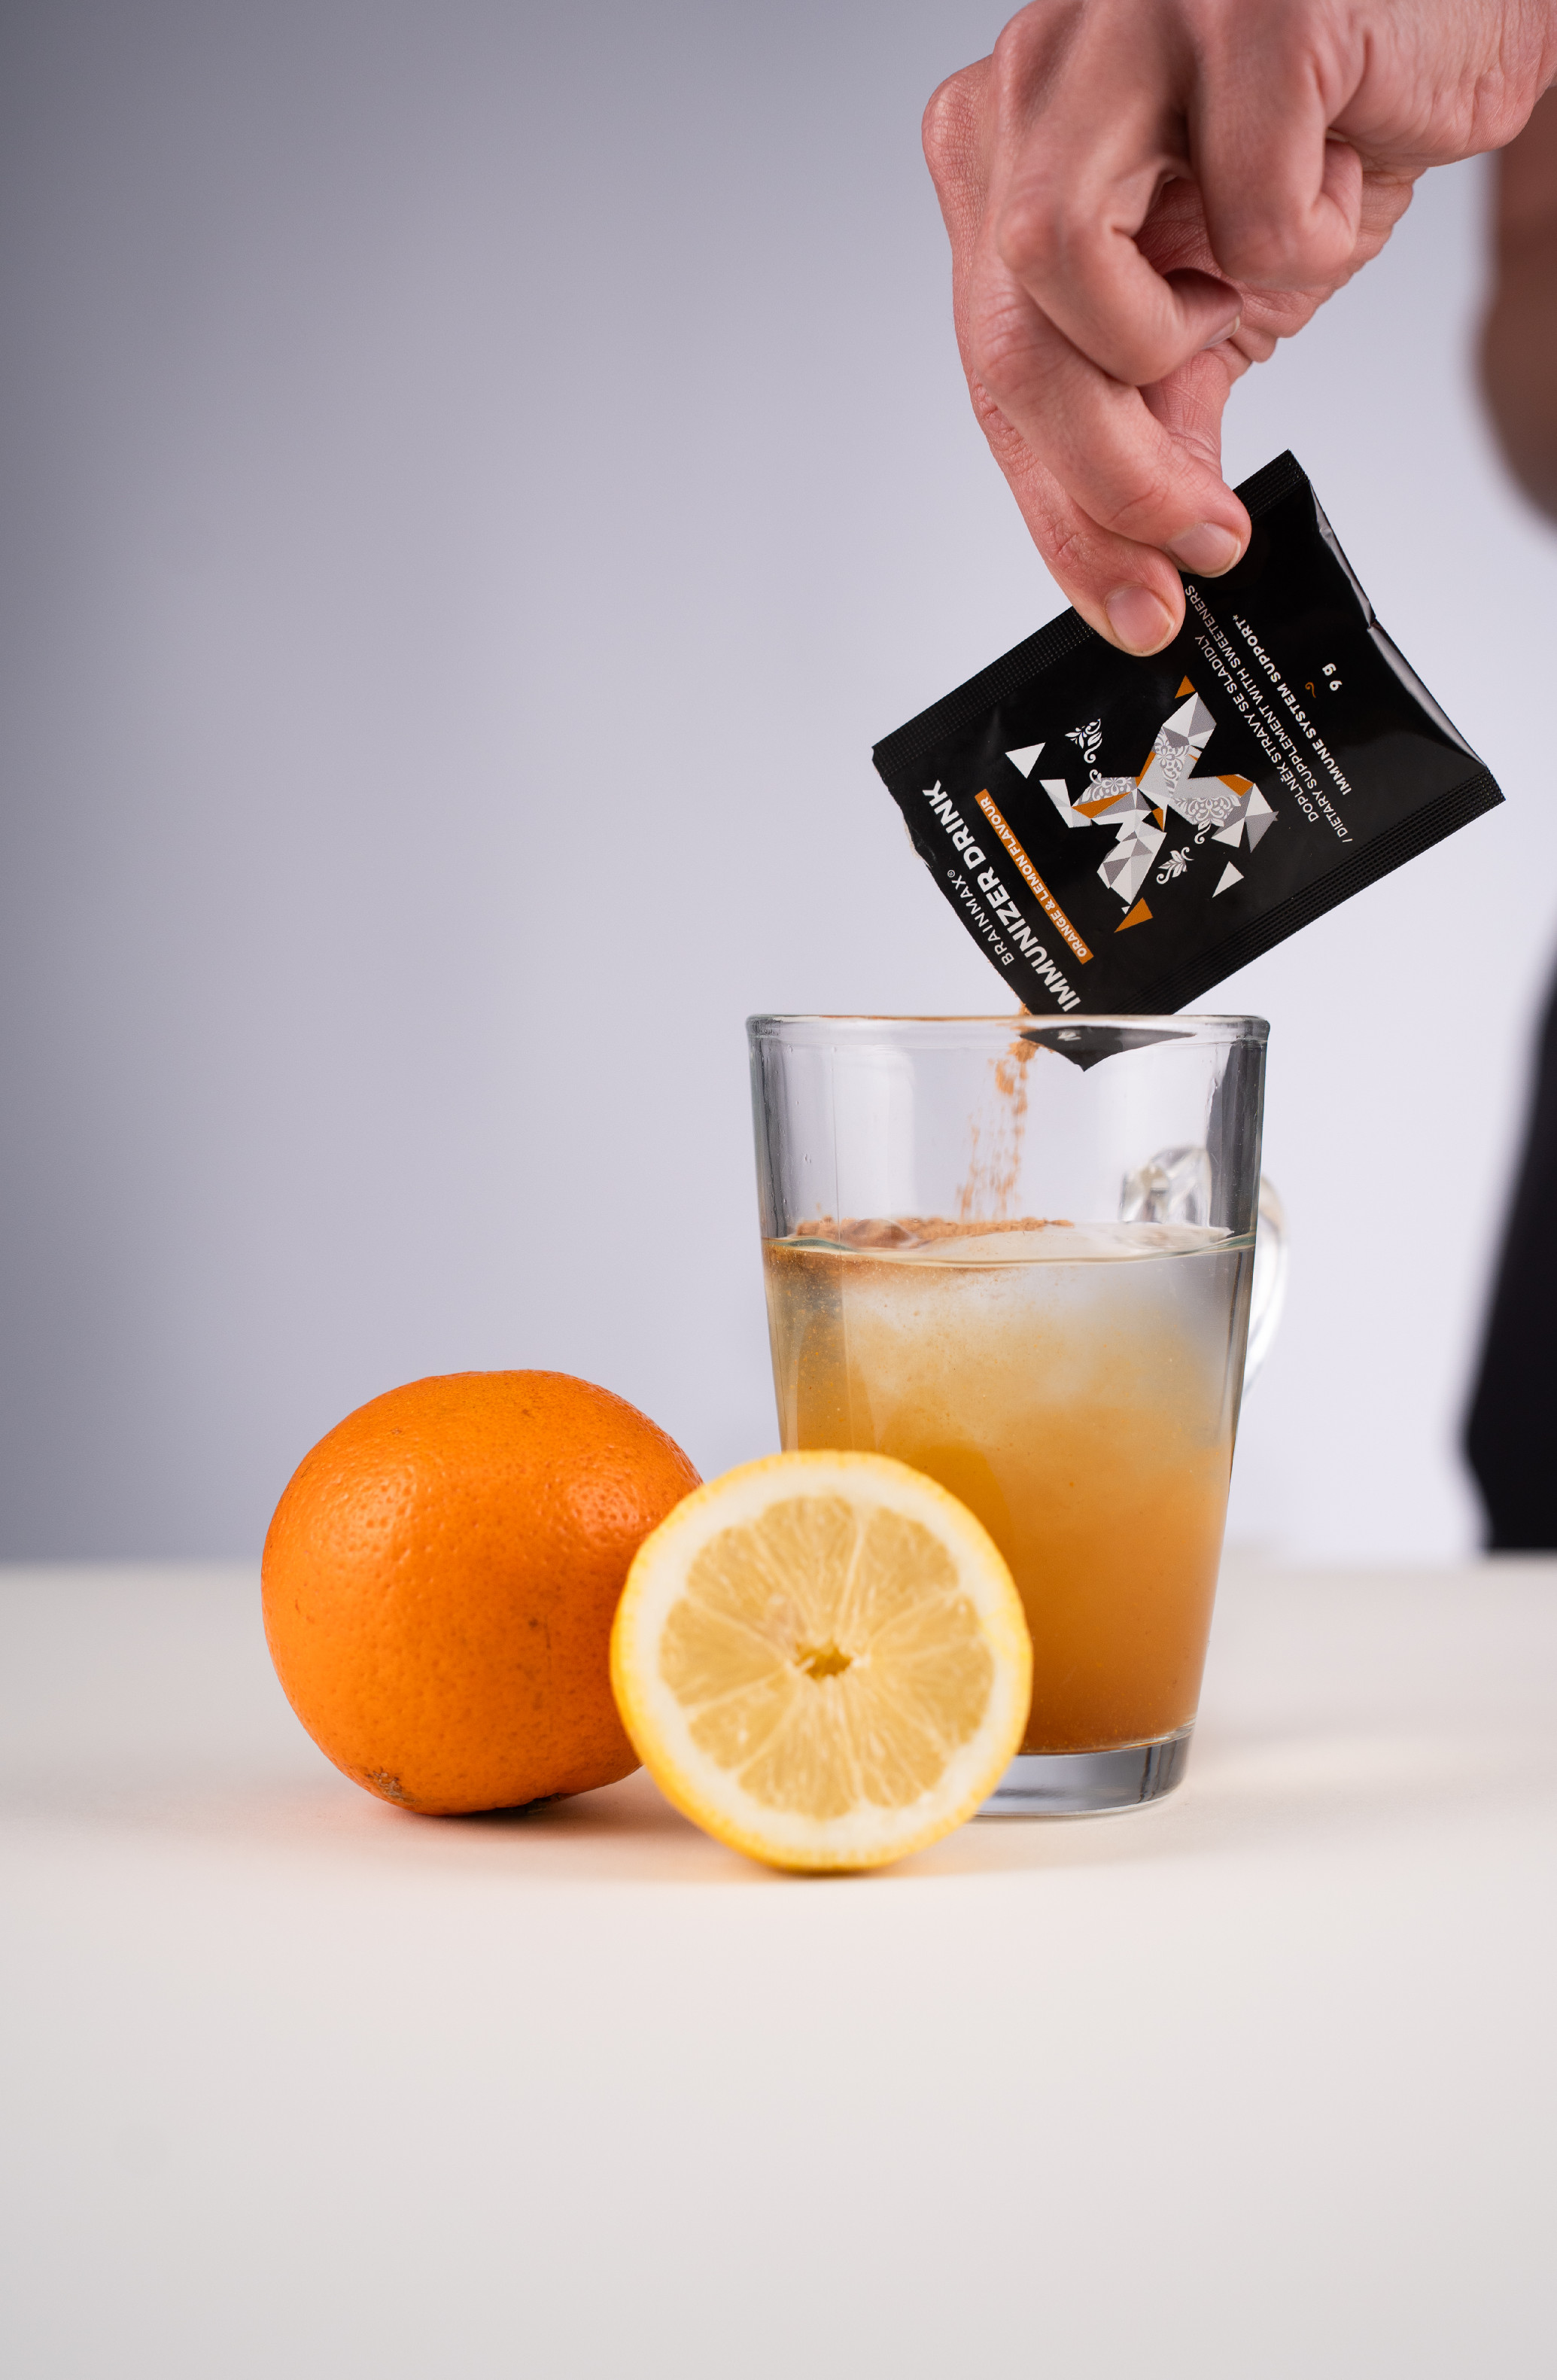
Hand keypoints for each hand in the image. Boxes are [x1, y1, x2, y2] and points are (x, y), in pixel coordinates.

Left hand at [925, 0, 1556, 650]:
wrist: (1457, 10)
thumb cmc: (1335, 113)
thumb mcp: (1227, 289)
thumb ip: (1162, 404)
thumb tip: (1141, 540)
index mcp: (1012, 150)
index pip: (995, 363)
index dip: (1057, 508)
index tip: (1130, 603)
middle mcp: (1038, 82)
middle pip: (1007, 334)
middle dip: (1103, 477)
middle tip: (1196, 541)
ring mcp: (1121, 28)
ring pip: (1058, 262)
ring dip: (1170, 331)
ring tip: (1251, 284)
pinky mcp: (1239, 16)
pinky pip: (1249, 206)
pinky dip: (1312, 235)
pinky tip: (1340, 174)